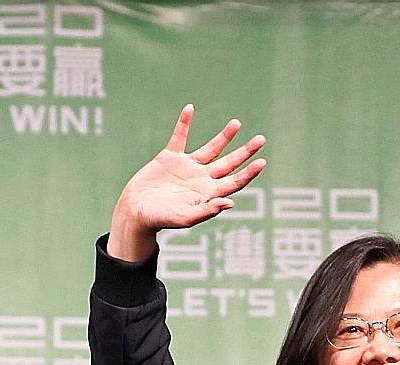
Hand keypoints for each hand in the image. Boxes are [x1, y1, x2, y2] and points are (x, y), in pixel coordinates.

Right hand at [108, 108, 265, 261]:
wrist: (137, 211)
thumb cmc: (161, 219)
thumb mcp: (186, 217)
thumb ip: (208, 210)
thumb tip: (230, 203)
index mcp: (208, 193)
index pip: (235, 182)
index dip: (249, 173)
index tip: (262, 161)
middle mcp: (201, 179)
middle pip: (229, 163)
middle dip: (245, 152)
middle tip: (261, 140)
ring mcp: (187, 167)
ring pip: (211, 148)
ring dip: (224, 137)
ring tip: (236, 124)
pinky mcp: (170, 157)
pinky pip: (179, 137)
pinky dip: (184, 123)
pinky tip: (190, 108)